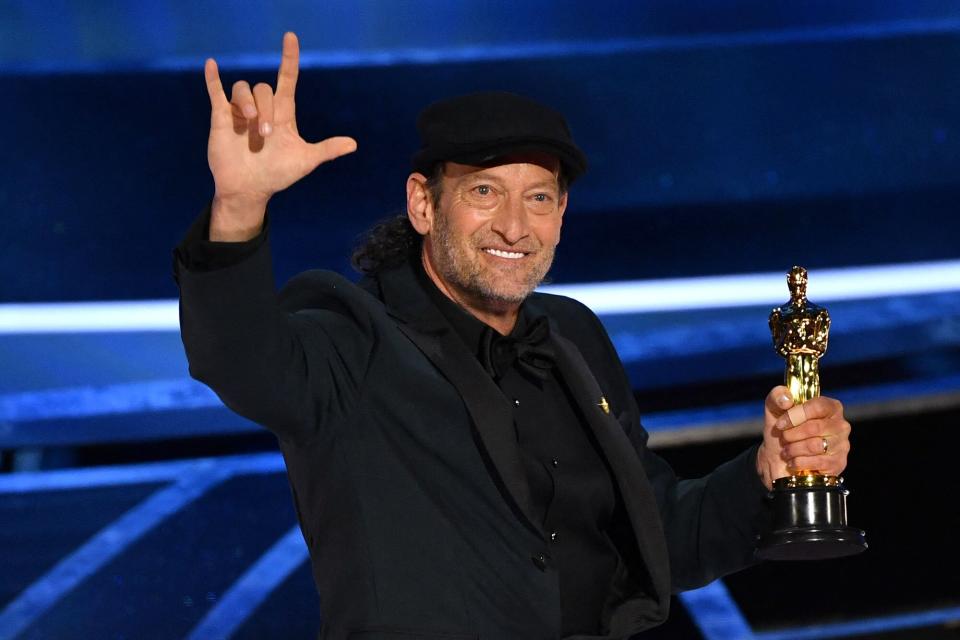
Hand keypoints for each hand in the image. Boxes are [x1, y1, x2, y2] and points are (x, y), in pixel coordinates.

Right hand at [203, 32, 356, 239]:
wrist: (250, 189)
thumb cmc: (278, 175)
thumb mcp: (305, 161)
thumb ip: (327, 150)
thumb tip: (353, 145)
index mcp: (283, 114)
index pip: (287, 79)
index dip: (289, 59)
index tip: (290, 38)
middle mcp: (262, 108)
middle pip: (264, 89)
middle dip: (265, 109)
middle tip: (265, 135)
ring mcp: (240, 112)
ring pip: (243, 89)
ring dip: (248, 104)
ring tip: (249, 125)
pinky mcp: (221, 118)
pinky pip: (216, 92)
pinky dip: (213, 79)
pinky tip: (212, 65)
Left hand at [756, 386, 850, 489]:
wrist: (777, 459)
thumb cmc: (782, 430)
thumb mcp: (774, 409)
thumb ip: (777, 396)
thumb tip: (787, 399)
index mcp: (830, 407)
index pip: (819, 406)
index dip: (796, 415)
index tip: (780, 424)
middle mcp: (841, 425)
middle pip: (815, 427)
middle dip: (791, 435)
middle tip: (783, 439)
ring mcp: (842, 445)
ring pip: (815, 446)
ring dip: (793, 449)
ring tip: (786, 451)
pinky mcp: (838, 464)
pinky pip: (817, 463)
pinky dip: (799, 462)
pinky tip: (793, 462)